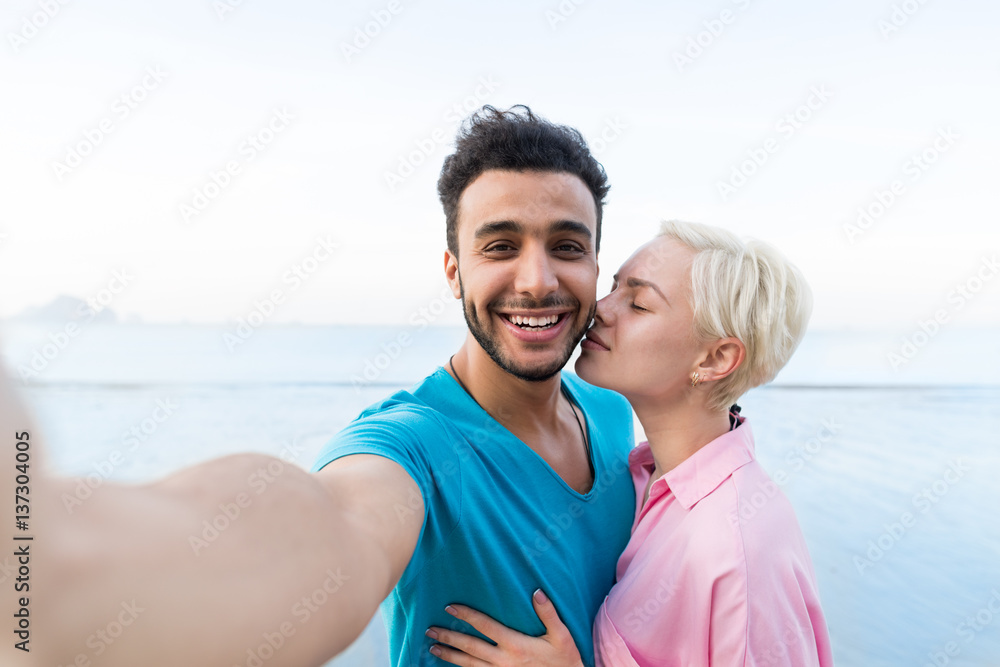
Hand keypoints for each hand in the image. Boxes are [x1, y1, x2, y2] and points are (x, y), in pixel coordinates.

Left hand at [426, 589, 584, 666]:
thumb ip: (548, 613)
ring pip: (468, 665)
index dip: (467, 616)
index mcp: (515, 645)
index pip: (485, 627)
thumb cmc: (565, 660)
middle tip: (430, 630)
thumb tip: (537, 591)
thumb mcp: (561, 636)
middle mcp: (503, 660)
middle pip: (470, 647)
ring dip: (449, 656)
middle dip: (448, 637)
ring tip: (433, 649)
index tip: (450, 608)